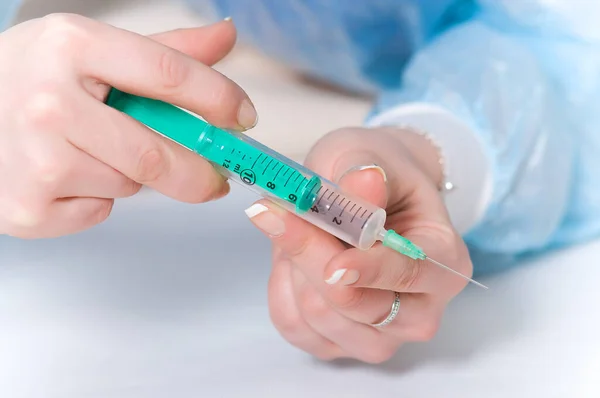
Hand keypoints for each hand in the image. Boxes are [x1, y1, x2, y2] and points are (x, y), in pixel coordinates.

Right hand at [0, 15, 256, 237]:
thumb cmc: (30, 78)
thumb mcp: (87, 48)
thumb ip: (163, 49)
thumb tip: (226, 38)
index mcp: (71, 47)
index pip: (167, 73)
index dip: (218, 99)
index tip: (244, 118)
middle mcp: (49, 102)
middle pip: (156, 152)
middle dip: (200, 171)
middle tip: (217, 177)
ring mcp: (35, 160)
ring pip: (130, 182)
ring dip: (133, 175)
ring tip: (92, 150)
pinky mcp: (29, 208)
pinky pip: (99, 209)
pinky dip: (98, 198)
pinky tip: (66, 174)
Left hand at [245, 127, 471, 362]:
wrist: (371, 195)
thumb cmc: (377, 177)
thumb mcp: (370, 156)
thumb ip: (365, 173)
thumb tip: (364, 180)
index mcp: (445, 263)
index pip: (410, 275)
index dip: (370, 270)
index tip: (336, 264)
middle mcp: (421, 310)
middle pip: (358, 305)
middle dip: (311, 256)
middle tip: (272, 211)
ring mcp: (382, 337)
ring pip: (320, 318)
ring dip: (293, 267)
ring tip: (296, 229)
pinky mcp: (339, 344)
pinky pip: (295, 326)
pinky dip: (282, 287)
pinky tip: (290, 259)